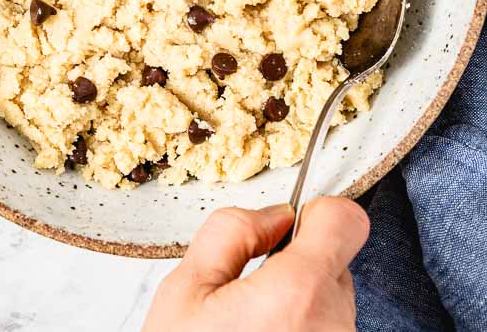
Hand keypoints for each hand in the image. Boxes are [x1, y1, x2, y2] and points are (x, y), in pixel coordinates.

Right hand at [143, 196, 368, 331]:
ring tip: (251, 330)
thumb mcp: (184, 291)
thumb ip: (230, 232)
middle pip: (336, 263)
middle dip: (297, 264)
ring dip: (299, 302)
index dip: (316, 213)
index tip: (288, 228)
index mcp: (297, 293)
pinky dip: (302, 330)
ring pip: (331, 301)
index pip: (347, 221)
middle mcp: (333, 326)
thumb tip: (273, 214)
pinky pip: (326, 331)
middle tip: (249, 292)